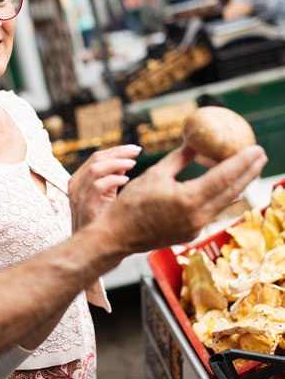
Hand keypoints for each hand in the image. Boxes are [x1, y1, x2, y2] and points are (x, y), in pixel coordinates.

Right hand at [69, 144, 140, 228]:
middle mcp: (75, 185)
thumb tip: (126, 160)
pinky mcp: (85, 207)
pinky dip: (113, 180)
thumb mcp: (107, 195)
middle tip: (137, 151)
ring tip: (133, 163)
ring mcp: (78, 196)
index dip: (116, 150)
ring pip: (95, 169)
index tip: (134, 148)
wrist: (91, 247)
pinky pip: (98, 186)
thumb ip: (113, 177)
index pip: (96, 158)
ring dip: (117, 163)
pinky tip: (126, 180)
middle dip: (118, 152)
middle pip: (96, 159)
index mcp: (79, 180)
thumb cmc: (101, 221)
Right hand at [94, 144, 266, 254]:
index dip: (242, 161)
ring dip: (237, 184)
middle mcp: (197, 216)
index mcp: (188, 199)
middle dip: (249, 172)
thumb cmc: (131, 203)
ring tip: (247, 168)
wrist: (118, 235)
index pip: (223, 177)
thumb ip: (178, 159)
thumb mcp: (154, 174)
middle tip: (260, 154)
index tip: (256, 148)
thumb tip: (194, 143)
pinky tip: (223, 185)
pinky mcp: (192, 234)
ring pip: (224, 202)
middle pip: (232, 191)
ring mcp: (196, 228)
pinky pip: (212, 211)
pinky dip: (221, 195)